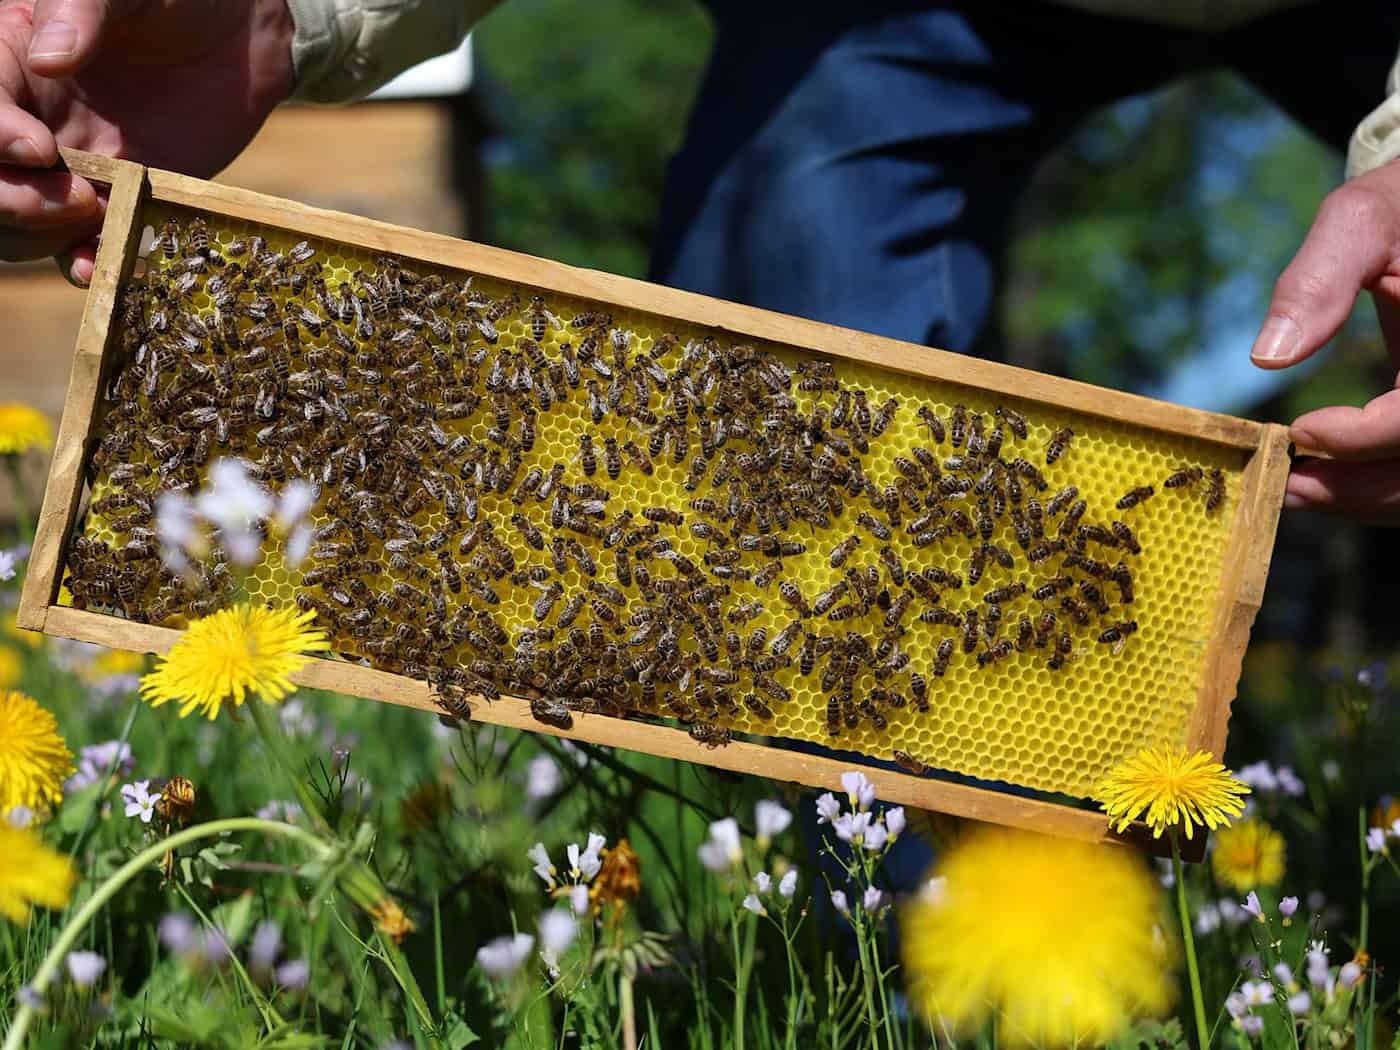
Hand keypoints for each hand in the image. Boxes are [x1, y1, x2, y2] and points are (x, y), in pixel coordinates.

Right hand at [0, 0, 294, 283]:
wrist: (236, 36)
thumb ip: (82, 10)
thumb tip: (48, 57)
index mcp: (7, 60)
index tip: (40, 150)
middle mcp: (24, 119)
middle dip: (12, 201)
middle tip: (75, 198)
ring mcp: (67, 166)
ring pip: (18, 223)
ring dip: (42, 234)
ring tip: (95, 215)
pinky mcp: (114, 200)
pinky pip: (82, 244)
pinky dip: (83, 261)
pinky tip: (95, 265)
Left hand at [1250, 157, 1399, 523]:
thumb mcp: (1363, 219)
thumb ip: (1319, 280)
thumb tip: (1268, 356)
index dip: (1364, 438)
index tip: (1299, 431)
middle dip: (1359, 488)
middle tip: (1284, 487)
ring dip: (1368, 498)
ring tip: (1296, 489)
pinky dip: (1384, 487)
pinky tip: (1329, 479)